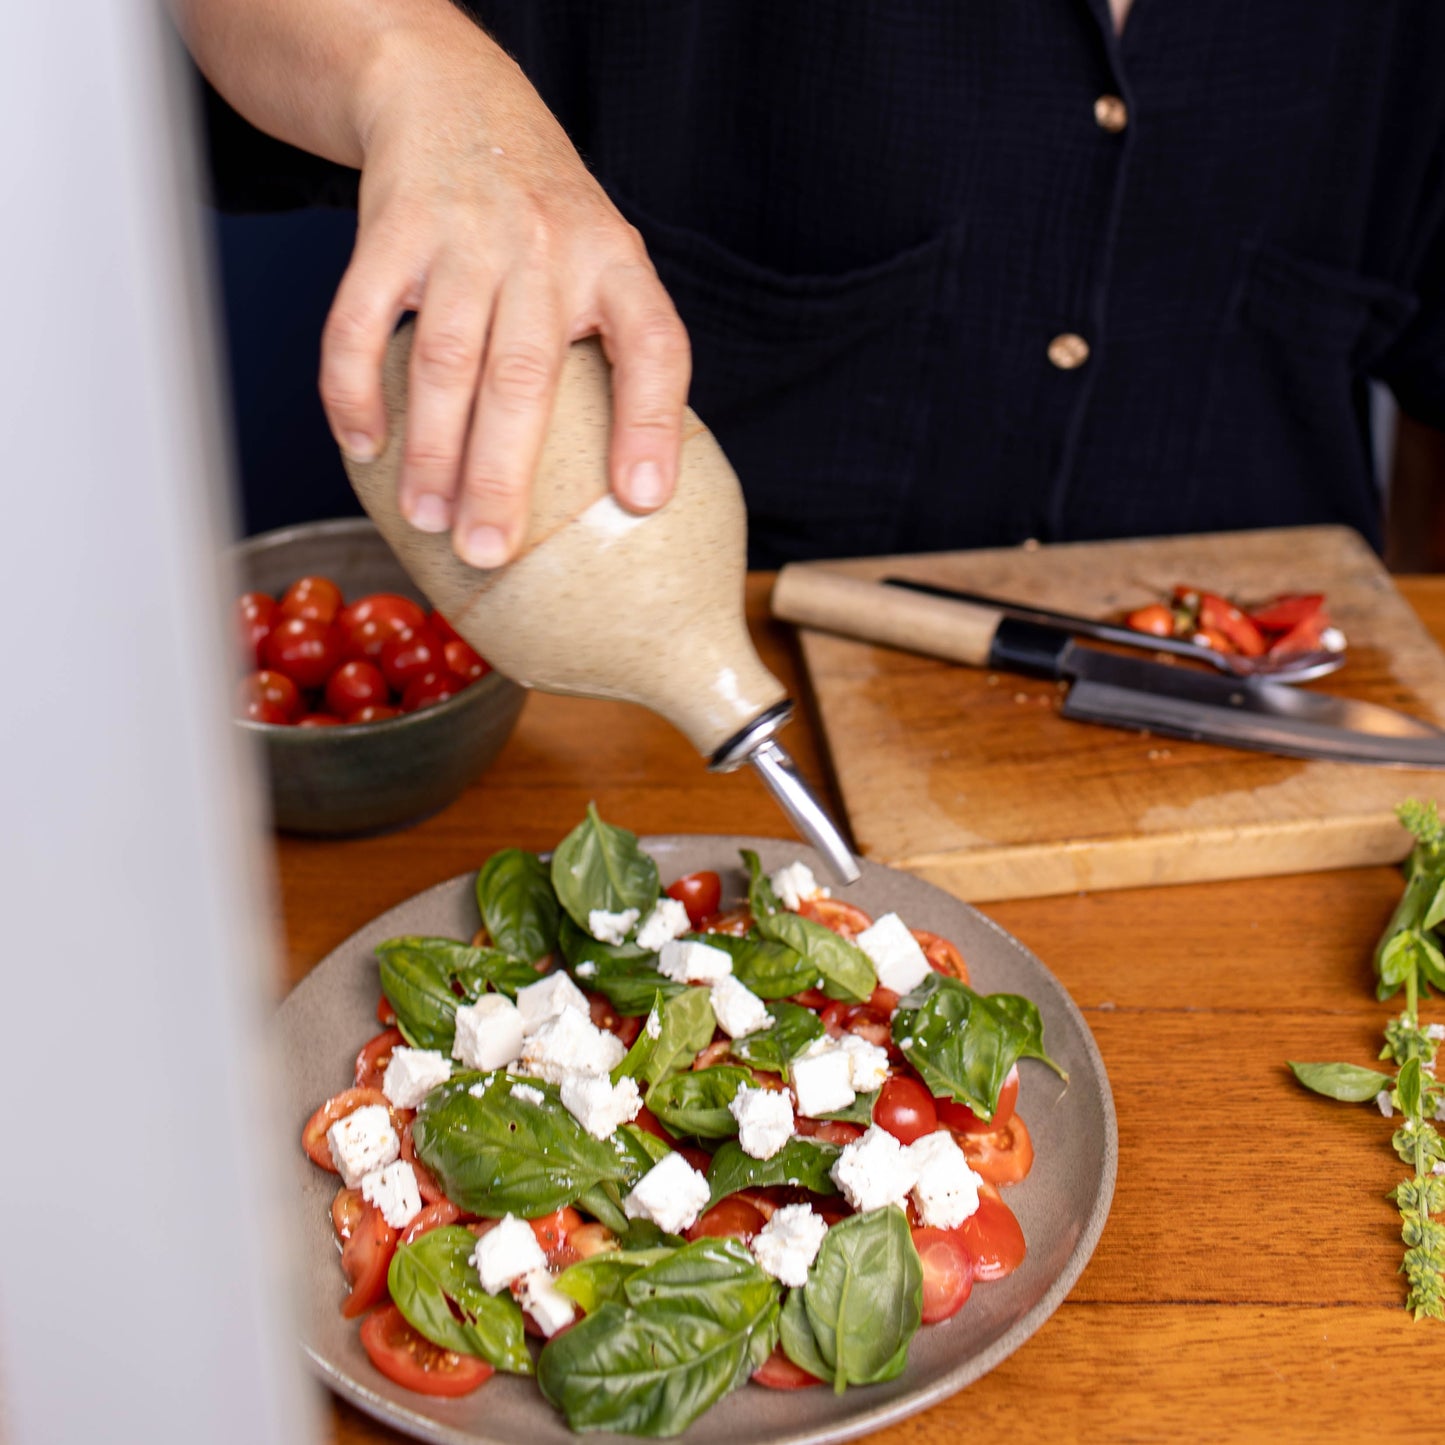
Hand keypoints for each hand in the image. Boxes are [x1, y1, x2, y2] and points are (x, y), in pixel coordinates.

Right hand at [319, 24, 689, 567]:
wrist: (453, 94)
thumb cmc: (543, 212)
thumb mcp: (604, 256)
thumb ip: (615, 342)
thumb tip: (626, 485)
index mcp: (615, 263)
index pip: (654, 345)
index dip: (652, 426)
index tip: (642, 502)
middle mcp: (545, 247)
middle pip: (524, 376)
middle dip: (502, 475)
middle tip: (490, 551)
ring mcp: (464, 235)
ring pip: (445, 360)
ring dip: (432, 451)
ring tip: (429, 521)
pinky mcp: (390, 229)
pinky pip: (361, 322)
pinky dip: (355, 389)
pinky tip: (363, 448)